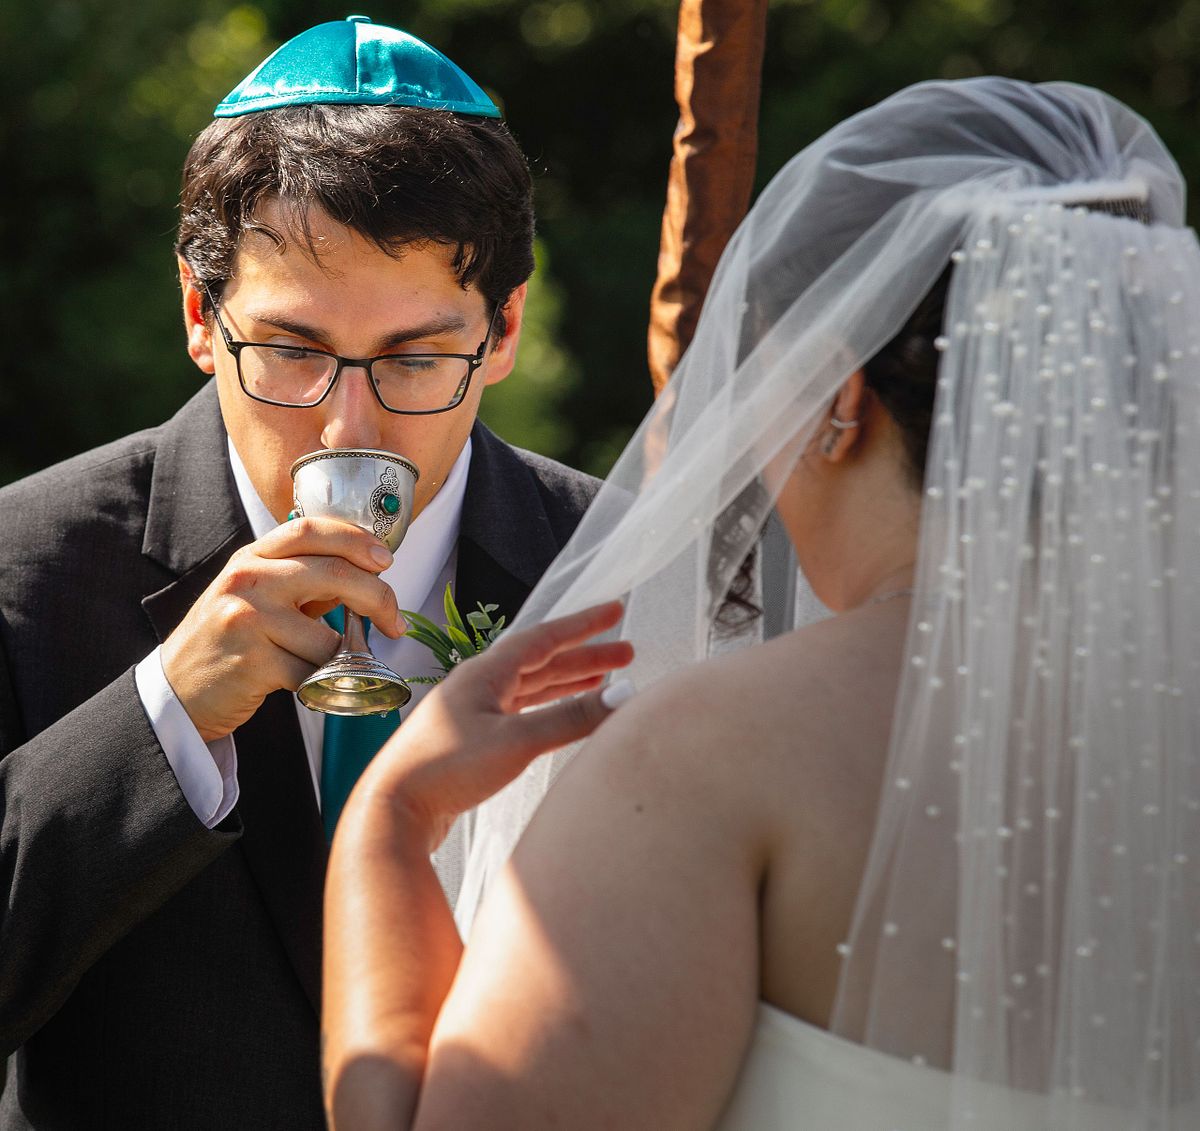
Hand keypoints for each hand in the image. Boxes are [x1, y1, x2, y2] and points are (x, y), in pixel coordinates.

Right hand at [160, 517, 404, 741]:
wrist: (177, 691)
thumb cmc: (230, 640)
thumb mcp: (258, 595)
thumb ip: (304, 578)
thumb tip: (367, 572)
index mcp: (251, 558)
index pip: (311, 529)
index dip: (356, 539)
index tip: (386, 559)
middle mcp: (247, 581)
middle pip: (334, 574)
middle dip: (378, 598)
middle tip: (395, 621)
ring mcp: (247, 620)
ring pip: (328, 638)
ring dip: (338, 658)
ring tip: (316, 665)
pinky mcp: (251, 662)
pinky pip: (312, 672)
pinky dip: (319, 683)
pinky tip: (299, 682)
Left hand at [349, 601, 634, 850]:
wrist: (393, 810)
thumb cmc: (445, 771)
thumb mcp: (516, 742)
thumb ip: (571, 718)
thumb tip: (622, 695)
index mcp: (485, 673)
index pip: (544, 638)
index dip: (583, 625)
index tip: (616, 610)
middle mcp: (479, 686)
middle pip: (541, 661)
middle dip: (584, 655)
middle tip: (627, 652)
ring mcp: (474, 712)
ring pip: (531, 687)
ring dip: (568, 680)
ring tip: (604, 678)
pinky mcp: (472, 741)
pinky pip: (522, 712)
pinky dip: (549, 708)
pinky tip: (563, 713)